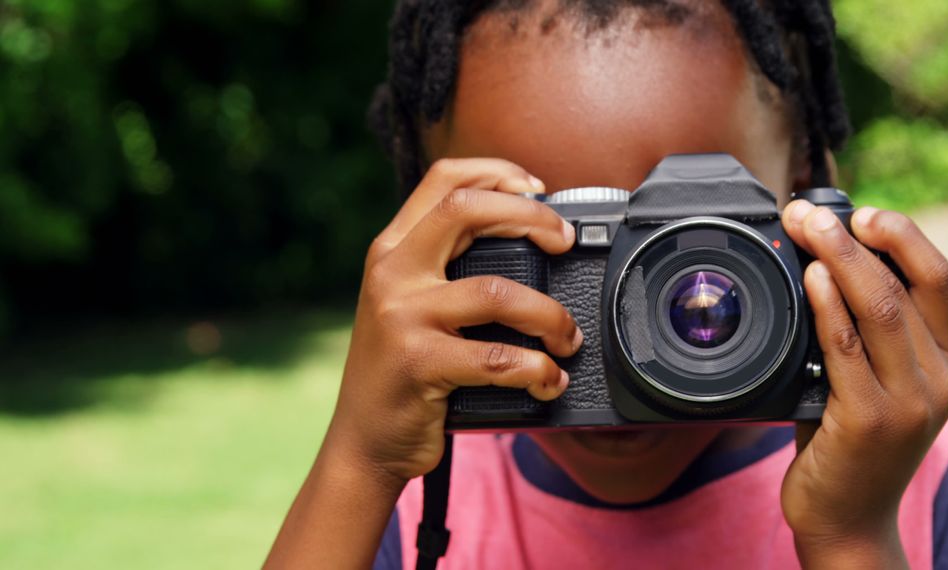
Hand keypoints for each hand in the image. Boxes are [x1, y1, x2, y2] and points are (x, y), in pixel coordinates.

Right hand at [326, 158, 581, 482]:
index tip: (538, 189)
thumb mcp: (410, 303)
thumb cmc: (404, 370)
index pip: (443, 178)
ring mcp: (401, 316)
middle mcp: (392, 272)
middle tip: (565, 242)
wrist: (364, 440)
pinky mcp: (418, 363)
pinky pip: (497, 359)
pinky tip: (549, 380)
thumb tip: (531, 238)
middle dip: (531, 216)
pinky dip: (538, 370)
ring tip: (567, 337)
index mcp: (393, 249)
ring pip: (497, 291)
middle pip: (467, 209)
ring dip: (549, 314)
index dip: (497, 171)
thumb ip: (449, 267)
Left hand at [778, 201, 947, 567]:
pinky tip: (809, 278)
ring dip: (836, 259)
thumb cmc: (846, 443)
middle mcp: (936, 378)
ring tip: (803, 229)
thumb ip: (859, 332)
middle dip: (854, 237)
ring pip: (878, 308)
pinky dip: (826, 306)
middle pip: (903, 284)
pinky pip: (845, 348)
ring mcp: (907, 402)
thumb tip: (818, 264)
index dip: (901, 235)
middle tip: (808, 212)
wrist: (846, 520)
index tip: (859, 211)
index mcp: (943, 361)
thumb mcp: (867, 380)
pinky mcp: (869, 422)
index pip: (937, 279)